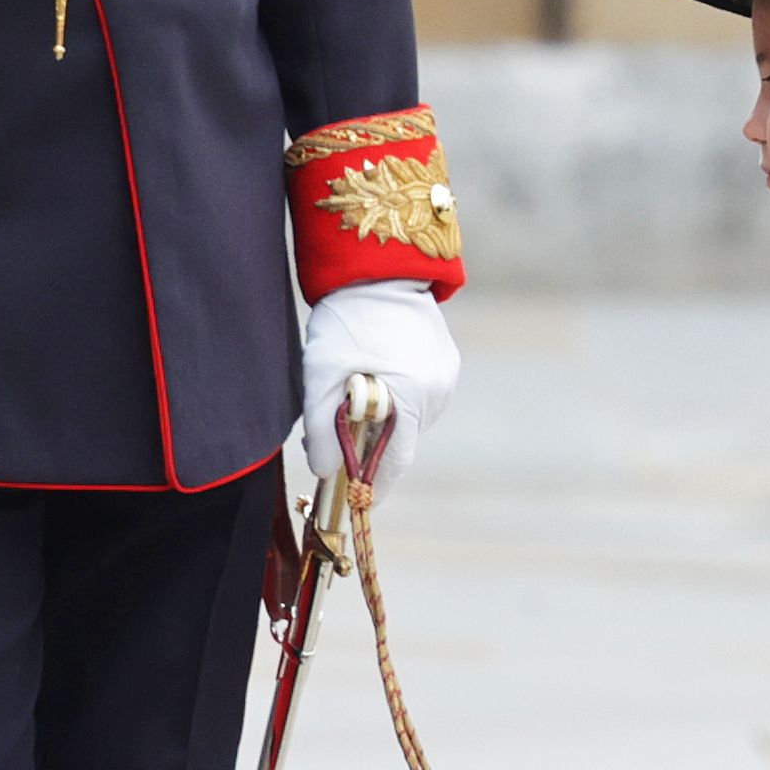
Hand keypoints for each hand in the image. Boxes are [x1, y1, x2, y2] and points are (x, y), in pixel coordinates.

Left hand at [301, 280, 458, 500]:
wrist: (379, 268)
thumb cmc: (347, 319)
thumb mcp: (321, 374)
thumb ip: (321, 428)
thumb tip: (324, 471)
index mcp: (412, 398)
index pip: (395, 463)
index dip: (373, 486)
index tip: (356, 500)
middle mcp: (438, 393)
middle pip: (401, 441)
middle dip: (370, 445)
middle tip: (333, 429)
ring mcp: (447, 378)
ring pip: (411, 419)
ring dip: (384, 419)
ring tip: (353, 391)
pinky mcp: (448, 363)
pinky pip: (419, 396)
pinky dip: (396, 397)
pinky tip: (376, 372)